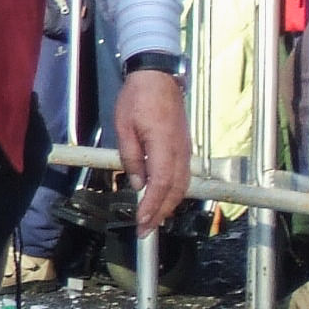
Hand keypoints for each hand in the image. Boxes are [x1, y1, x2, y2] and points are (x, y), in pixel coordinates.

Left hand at [111, 68, 191, 234]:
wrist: (157, 78)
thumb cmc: (137, 99)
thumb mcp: (123, 127)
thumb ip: (130, 157)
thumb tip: (136, 183)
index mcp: (163, 145)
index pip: (161, 183)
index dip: (152, 206)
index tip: (142, 222)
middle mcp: (179, 150)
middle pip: (175, 190)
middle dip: (160, 213)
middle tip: (145, 230)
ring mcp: (184, 149)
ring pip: (182, 185)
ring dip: (168, 205)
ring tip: (153, 220)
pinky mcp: (184, 147)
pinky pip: (182, 175)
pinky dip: (174, 192)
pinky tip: (163, 199)